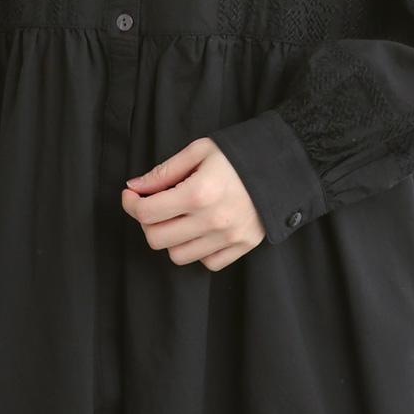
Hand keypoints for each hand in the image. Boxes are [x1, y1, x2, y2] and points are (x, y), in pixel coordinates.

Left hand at [121, 137, 264, 270]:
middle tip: (154, 205)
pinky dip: (198, 250)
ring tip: (179, 218)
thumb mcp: (199, 150)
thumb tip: (135, 187)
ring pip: (178, 256)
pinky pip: (206, 263)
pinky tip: (201, 229)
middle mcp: (212, 220)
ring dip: (171, 238)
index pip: (146, 212)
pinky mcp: (241, 247)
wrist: (282, 167)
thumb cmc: (238, 154)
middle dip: (147, 222)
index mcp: (198, 192)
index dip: (131, 203)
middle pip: (156, 238)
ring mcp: (228, 237)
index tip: (132, 194)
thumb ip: (164, 171)